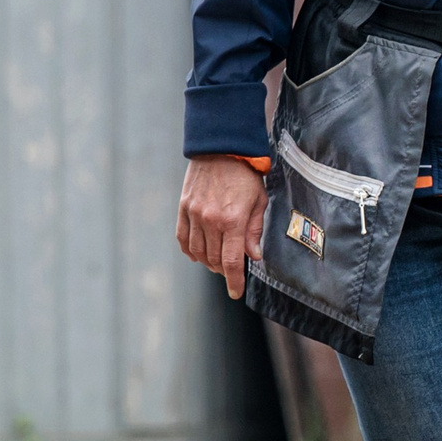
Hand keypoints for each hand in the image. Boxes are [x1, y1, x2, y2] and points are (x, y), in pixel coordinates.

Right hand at [177, 154, 267, 299]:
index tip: (235, 293)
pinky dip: (190, 251)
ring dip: (208, 262)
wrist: (220, 148)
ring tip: (217, 261)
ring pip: (197, 252)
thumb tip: (253, 256)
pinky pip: (182, 238)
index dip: (234, 281)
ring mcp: (194, 214)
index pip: (231, 262)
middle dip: (223, 270)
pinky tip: (198, 254)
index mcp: (233, 220)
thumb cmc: (245, 174)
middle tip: (231, 268)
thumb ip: (255, 230)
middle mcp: (211, 220)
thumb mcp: (259, 201)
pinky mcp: (183, 208)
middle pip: (214, 259)